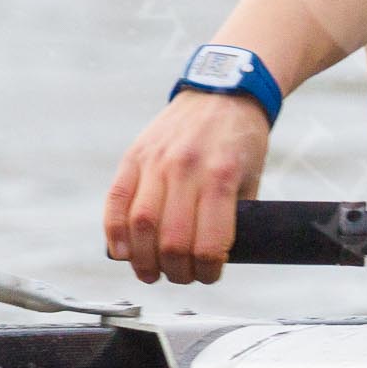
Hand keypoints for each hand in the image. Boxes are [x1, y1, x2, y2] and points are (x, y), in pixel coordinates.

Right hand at [104, 89, 270, 283]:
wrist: (224, 91)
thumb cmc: (242, 138)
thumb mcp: (252, 176)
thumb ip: (235, 216)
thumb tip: (216, 259)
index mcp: (222, 175)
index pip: (208, 243)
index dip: (207, 271)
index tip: (209, 275)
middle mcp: (187, 167)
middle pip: (170, 240)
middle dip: (175, 271)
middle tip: (180, 276)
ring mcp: (157, 160)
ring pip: (140, 225)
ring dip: (142, 260)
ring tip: (150, 272)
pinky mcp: (135, 154)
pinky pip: (116, 200)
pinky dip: (114, 231)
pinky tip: (122, 251)